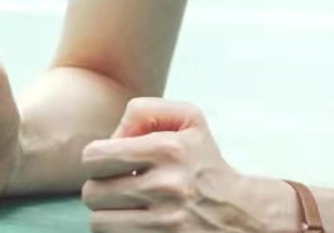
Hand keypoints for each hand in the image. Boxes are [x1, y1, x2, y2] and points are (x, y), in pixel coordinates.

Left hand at [81, 99, 291, 231]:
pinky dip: (120, 230)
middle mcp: (167, 186)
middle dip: (101, 188)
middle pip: (92, 192)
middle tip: (120, 186)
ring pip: (99, 221)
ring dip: (109, 214)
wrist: (240, 214)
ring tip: (129, 207)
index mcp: (168, 148)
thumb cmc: (204, 162)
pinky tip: (138, 222)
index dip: (97, 159)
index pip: (95, 156)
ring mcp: (165, 222)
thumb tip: (112, 138)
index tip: (112, 163)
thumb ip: (145, 111)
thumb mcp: (189, 120)